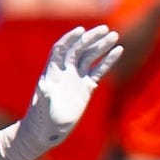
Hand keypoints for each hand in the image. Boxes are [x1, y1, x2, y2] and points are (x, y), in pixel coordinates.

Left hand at [0, 26, 122, 159]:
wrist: (47, 130)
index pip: (62, 49)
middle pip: (79, 49)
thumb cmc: (42, 120)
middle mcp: (65, 71)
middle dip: (91, 38)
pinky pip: (98, 71)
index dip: (71, 39)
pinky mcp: (86, 87)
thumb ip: (45, 97)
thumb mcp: (42, 109)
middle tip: (105, 29)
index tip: (81, 31)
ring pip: (90, 57)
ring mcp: (76, 78)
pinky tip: (117, 52)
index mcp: (53, 72)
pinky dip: (107, 61)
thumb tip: (45, 88)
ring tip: (115, 36)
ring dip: (102, 46)